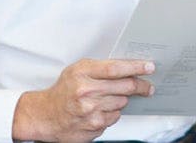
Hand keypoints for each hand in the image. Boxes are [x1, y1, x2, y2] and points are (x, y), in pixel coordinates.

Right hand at [12, 59, 154, 141]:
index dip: (136, 67)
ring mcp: (91, 111)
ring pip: (122, 103)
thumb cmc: (63, 92)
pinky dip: (111, 113)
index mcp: (82, 73)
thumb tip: (128, 68)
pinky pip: (114, 117)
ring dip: (121, 100)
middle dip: (141, 86)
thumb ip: (100, 68)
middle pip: (126, 86)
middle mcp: (87, 92)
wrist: (45, 116)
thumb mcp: (77, 71)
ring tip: (107, 99)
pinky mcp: (94, 126)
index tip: (149, 67)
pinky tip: (100, 110)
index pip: (116, 68)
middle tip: (148, 86)